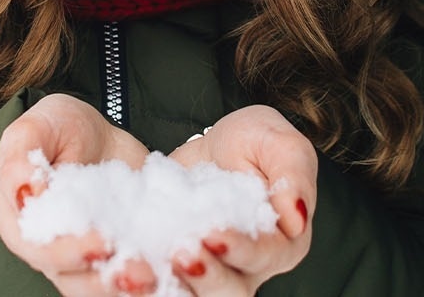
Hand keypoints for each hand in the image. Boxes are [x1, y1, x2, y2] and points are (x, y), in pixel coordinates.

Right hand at [0, 94, 155, 295]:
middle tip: (138, 270)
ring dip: (126, 288)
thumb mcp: (38, 126)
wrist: (103, 138)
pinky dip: (150, 283)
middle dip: (104, 279)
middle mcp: (49, 251)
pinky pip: (128, 282)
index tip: (100, 242)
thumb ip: (21, 156)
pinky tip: (170, 277)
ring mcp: (84, 262)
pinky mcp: (118, 261)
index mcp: (21, 223)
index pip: (39, 248)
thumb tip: (24, 192)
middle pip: (71, 279)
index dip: (68, 251)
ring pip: (99, 288)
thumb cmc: (60, 128)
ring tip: (154, 278)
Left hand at [164, 105, 317, 295]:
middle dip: (208, 276)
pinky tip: (128, 265)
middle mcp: (248, 267)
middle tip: (181, 252)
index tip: (214, 232)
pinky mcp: (174, 268)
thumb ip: (293, 174)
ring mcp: (210, 271)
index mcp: (283, 242)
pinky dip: (147, 281)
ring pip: (196, 296)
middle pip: (232, 290)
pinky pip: (162, 285)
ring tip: (155, 261)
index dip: (241, 250)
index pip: (266, 256)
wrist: (209, 144)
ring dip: (177, 285)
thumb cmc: (253, 141)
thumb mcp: (278, 142)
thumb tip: (296, 218)